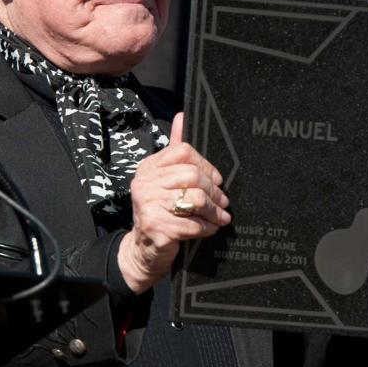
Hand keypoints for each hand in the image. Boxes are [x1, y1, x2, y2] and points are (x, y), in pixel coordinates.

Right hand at [116, 113, 231, 293]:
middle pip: (192, 176)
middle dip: (214, 192)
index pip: (183, 152)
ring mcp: (147, 205)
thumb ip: (175, 151)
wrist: (144, 250)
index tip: (216, 180)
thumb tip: (183, 116)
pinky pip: (192, 224)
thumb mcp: (164, 181)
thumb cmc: (160, 212)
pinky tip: (208, 229)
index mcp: (148, 168)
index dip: (206, 165)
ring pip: (195, 200)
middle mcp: (144, 183)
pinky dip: (206, 228)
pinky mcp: (155, 227)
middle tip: (223, 203)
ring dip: (213, 212)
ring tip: (220, 218)